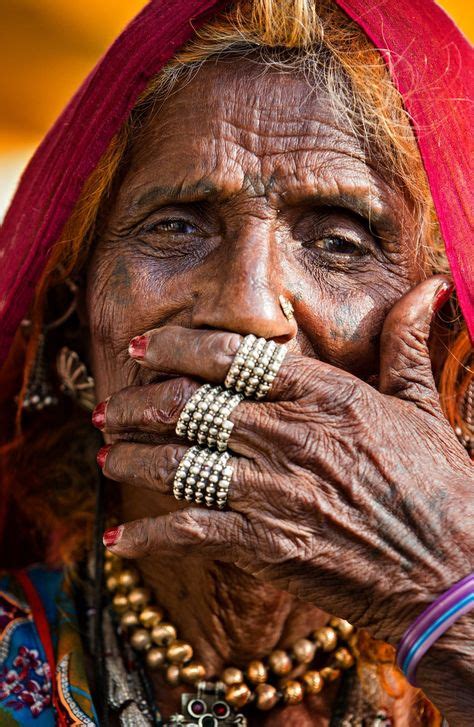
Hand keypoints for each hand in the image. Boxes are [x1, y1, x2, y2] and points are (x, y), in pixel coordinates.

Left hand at [96, 275, 472, 645]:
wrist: (453, 573)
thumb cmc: (441, 488)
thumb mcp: (423, 406)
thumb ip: (406, 344)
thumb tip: (428, 287)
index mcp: (324, 395)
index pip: (233, 357)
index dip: (178, 347)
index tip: (144, 347)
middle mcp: (289, 436)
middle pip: (189, 408)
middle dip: (138, 405)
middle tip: (110, 407)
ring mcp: (274, 491)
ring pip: (179, 465)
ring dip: (132, 460)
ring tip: (106, 457)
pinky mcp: (268, 546)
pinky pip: (190, 532)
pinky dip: (148, 538)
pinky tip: (120, 542)